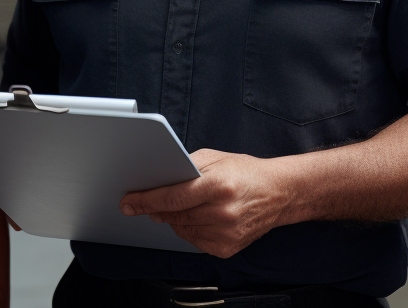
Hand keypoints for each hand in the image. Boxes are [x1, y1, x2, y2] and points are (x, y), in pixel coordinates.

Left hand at [118, 149, 292, 257]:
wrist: (280, 193)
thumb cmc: (245, 172)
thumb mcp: (214, 158)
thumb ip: (184, 169)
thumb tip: (157, 187)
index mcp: (218, 185)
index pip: (172, 196)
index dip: (146, 200)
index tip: (128, 203)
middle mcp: (222, 212)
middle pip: (173, 215)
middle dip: (157, 208)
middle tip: (149, 201)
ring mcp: (226, 233)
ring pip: (180, 229)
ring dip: (174, 218)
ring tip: (188, 205)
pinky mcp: (227, 248)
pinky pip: (194, 241)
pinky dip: (190, 230)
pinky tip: (201, 217)